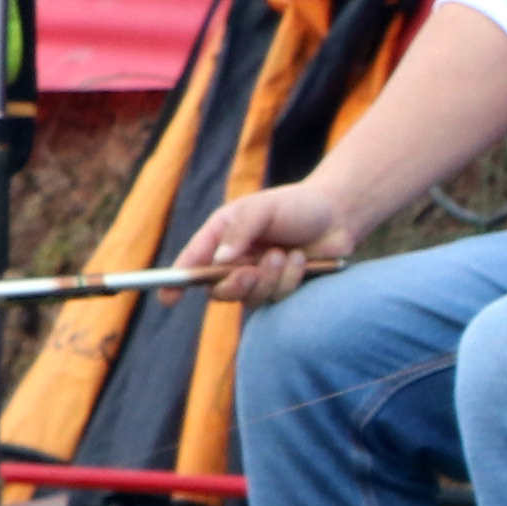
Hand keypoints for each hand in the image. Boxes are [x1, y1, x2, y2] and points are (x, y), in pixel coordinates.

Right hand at [184, 173, 357, 305]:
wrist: (338, 217)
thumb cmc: (296, 206)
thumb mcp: (263, 208)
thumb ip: (241, 230)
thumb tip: (221, 260)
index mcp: (220, 236)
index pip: (192, 262)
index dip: (176, 281)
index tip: (168, 297)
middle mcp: (234, 261)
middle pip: (218, 290)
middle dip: (234, 285)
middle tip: (250, 272)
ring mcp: (258, 278)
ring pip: (250, 298)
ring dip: (269, 278)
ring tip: (286, 254)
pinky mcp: (280, 290)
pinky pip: (277, 298)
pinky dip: (289, 280)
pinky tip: (302, 261)